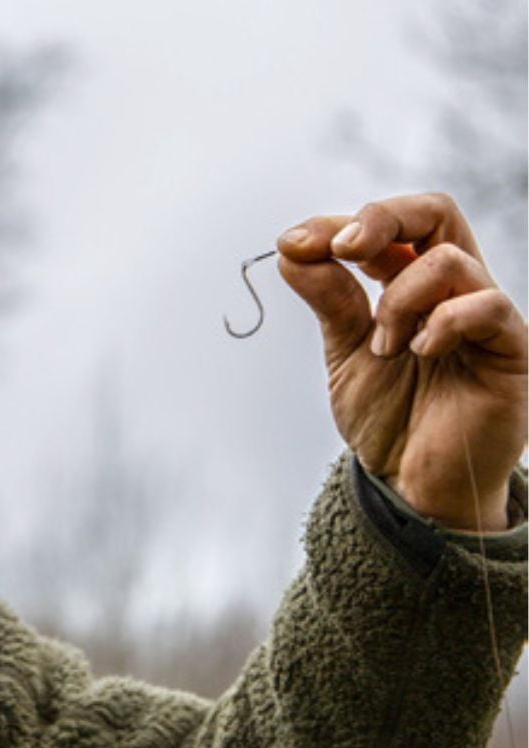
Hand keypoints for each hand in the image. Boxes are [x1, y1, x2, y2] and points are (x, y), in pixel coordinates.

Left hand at [276, 193, 526, 530]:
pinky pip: (488, 307)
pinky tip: (418, 352)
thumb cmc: (388, 417)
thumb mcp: (345, 351)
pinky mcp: (511, 350)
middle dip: (381, 220)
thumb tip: (292, 247)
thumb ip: (329, 299)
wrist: (411, 484)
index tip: (295, 244)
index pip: (390, 225)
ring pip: (452, 259)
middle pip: (436, 212)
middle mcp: (452, 290)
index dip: (340, 222)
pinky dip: (441, 321)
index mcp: (412, 284)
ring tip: (384, 346)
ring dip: (400, 298)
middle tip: (342, 248)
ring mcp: (485, 317)